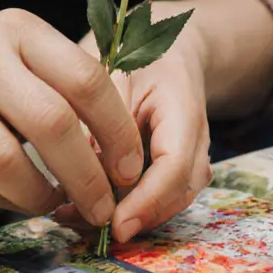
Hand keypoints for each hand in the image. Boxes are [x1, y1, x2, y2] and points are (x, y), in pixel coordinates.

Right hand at [0, 10, 141, 224]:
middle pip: (53, 123)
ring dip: (43, 195)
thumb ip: (68, 86)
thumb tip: (126, 153)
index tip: (131, 168)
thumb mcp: (21, 53)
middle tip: (104, 205)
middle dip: (88, 175)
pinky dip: (5, 199)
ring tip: (57, 203)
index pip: (87, 81)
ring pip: (8, 161)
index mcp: (20, 29)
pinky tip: (19, 198)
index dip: (118, 131)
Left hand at [56, 8, 212, 242]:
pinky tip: (91, 206)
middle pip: (179, 191)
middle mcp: (197, 137)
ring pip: (173, 200)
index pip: (175, 164)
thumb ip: (98, 117)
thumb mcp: (108, 70)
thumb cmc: (136, 53)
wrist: (172, 48)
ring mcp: (194, 154)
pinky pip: (164, 196)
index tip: (113, 224)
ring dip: (131, 217)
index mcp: (183, 106)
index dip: (147, 200)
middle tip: (78, 222)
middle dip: (136, 217)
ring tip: (76, 217)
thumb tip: (83, 170)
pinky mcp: (180, 166)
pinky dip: (132, 208)